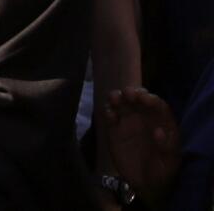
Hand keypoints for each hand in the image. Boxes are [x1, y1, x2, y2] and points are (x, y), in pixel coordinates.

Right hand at [103, 87, 180, 206]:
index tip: (145, 99)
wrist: (144, 184)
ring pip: (122, 104)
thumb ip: (166, 147)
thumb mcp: (169, 163)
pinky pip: (110, 117)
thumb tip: (159, 131)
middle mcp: (145, 118)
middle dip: (133, 93)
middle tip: (128, 94)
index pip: (158, 105)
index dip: (152, 99)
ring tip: (115, 99)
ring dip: (118, 98)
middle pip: (138, 100)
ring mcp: (128, 123)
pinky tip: (109, 114)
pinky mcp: (114, 130)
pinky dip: (108, 112)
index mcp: (162, 123)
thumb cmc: (162, 172)